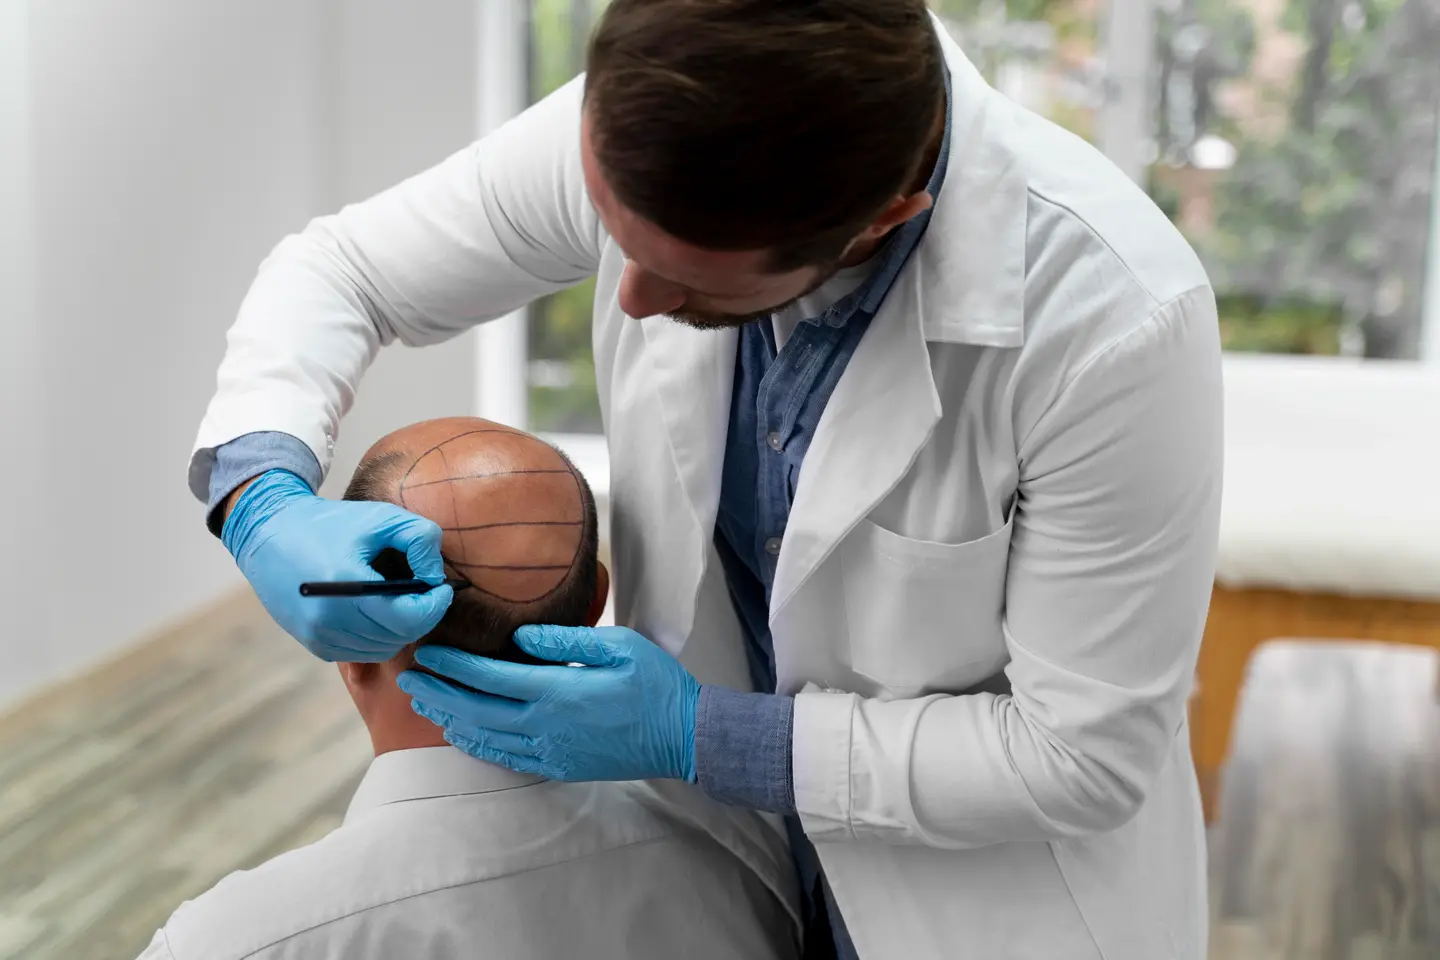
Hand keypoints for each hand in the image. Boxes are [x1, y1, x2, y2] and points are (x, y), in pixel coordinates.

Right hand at [222, 469, 452, 660]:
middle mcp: (328, 620)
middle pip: (399, 636)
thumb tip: (435, 576)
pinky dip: (378, 637)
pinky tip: (377, 611)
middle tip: (423, 591)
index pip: (408, 618)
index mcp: (345, 586)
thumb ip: (419, 538)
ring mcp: (319, 636)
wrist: (269, 533)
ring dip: (400, 628)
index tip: (442, 587)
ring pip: (383, 649)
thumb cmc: (330, 523)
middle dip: (421, 615)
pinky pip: (362, 652)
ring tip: (400, 599)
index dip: (434, 605)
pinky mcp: (314, 645)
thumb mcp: (381, 517)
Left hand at [398, 625, 700, 782]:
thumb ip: (566, 640)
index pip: (489, 677)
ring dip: (451, 719)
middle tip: (409, 677)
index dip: (454, 665)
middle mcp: (546, 726)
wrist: (685, 736)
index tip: (427, 652)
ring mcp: (551, 751)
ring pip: (486, 737)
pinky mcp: (559, 767)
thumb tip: (519, 636)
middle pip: (476, 710)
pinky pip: (507, 758)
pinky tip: (464, 734)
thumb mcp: (619, 645)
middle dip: (439, 692)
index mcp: (557, 691)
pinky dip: (478, 746)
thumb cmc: (657, 683)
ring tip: (425, 703)